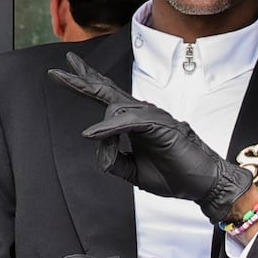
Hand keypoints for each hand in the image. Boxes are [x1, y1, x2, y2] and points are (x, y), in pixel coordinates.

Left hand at [49, 52, 253, 220]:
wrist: (202, 185)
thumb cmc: (174, 176)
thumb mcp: (133, 171)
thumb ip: (113, 159)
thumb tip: (98, 145)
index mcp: (135, 122)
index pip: (106, 98)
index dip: (84, 84)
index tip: (61, 73)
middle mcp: (143, 114)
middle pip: (107, 92)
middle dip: (81, 80)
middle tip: (56, 71)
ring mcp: (153, 117)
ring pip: (115, 112)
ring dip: (103, 131)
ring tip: (104, 148)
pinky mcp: (161, 125)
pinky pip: (129, 122)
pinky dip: (109, 129)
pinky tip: (93, 135)